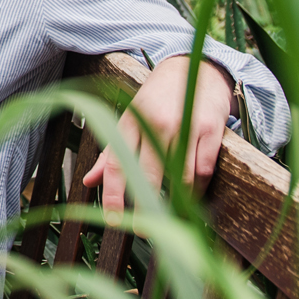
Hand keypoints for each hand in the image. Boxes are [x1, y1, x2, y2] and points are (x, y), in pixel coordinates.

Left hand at [78, 56, 233, 213]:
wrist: (196, 67)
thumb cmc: (158, 99)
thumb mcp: (130, 119)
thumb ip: (111, 152)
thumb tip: (88, 182)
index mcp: (130, 120)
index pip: (116, 163)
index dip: (112, 195)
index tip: (113, 221)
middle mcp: (155, 122)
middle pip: (147, 173)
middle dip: (145, 207)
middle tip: (144, 231)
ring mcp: (184, 125)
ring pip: (179, 177)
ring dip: (175, 202)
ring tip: (170, 220)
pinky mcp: (210, 130)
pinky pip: (202, 171)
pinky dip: (197, 190)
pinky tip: (192, 199)